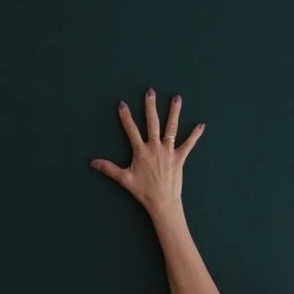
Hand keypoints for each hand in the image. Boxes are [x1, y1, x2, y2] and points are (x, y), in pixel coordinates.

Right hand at [90, 89, 202, 215]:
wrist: (162, 202)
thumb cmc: (143, 191)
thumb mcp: (124, 179)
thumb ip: (109, 168)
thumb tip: (92, 163)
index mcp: (141, 151)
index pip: (131, 130)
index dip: (126, 117)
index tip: (122, 104)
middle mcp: (155, 147)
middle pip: (152, 123)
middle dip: (150, 106)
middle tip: (150, 91)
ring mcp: (168, 151)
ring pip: (171, 128)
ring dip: (174, 112)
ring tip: (177, 98)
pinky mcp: (179, 158)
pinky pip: (189, 144)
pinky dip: (195, 135)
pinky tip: (201, 125)